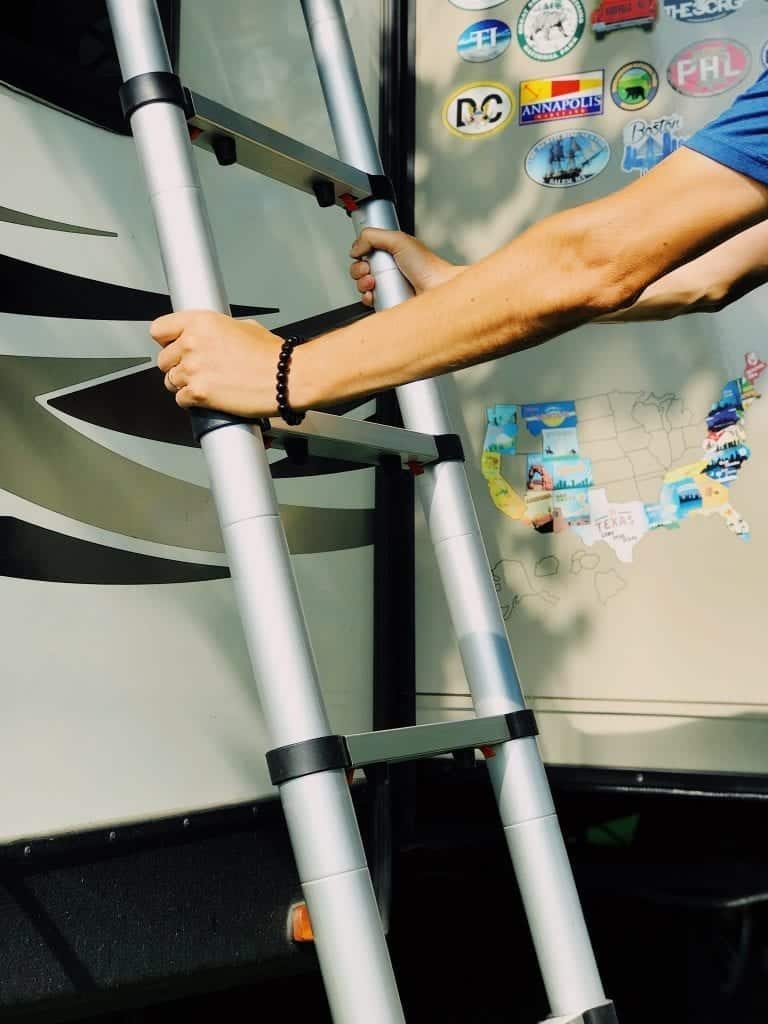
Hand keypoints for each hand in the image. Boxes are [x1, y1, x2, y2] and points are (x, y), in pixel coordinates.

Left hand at [151, 310, 290, 416]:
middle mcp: (192, 343)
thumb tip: (210, 336)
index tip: (172, 346)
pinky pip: (181, 400)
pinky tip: (210, 397)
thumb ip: (217, 329)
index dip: (166, 340)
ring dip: (184, 385)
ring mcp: (193, 369)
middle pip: (163, 359)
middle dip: (177, 366)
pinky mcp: (199, 393)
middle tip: (198, 370)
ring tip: (207, 384)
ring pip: (170, 381)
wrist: (287, 377)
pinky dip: (192, 402)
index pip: (159, 329)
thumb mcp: (244, 326)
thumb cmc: (273, 355)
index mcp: (201, 322)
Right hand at [349, 228, 464, 306]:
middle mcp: (390, 270)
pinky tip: (374, 295)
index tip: (363, 256)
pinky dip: (368, 299)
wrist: (440, 290)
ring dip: (362, 284)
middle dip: (359, 270)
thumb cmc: (429, 267)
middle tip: (369, 271)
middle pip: (361, 270)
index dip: (360, 255)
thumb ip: (373, 236)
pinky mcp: (390, 303)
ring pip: (363, 287)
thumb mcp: (399, 240)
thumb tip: (355, 247)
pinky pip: (371, 302)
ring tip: (373, 283)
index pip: (365, 253)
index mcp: (392, 253)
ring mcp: (389, 287)